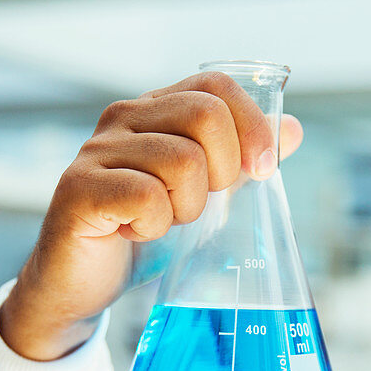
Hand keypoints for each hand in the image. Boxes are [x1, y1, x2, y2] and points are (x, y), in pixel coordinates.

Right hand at [0, 72, 303, 360]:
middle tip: (202, 206)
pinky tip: (135, 232)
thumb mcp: (204, 195)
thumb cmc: (140, 234)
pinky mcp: (78, 189)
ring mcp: (97, 151)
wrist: (81, 284)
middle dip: (223, 170)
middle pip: (205, 115)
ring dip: (187, 207)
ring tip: (163, 221)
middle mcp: (123, 119)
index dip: (251, 124)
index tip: (262, 169)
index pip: (215, 87)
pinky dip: (154, 225)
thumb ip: (241, 161)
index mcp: (155, 110)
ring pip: (182, 161)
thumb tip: (291, 129)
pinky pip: (146, 197)